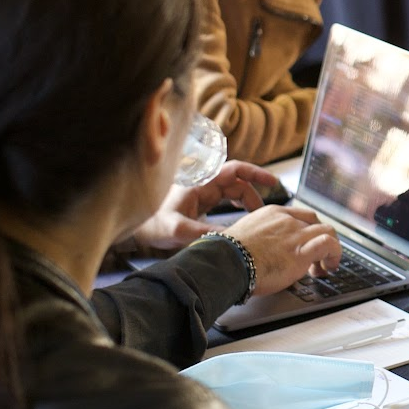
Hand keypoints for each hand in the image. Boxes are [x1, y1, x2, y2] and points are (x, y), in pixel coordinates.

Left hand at [123, 160, 281, 252]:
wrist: (135, 231)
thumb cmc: (151, 225)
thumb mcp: (176, 229)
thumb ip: (200, 232)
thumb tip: (227, 238)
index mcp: (200, 183)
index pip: (234, 170)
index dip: (255, 173)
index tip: (272, 182)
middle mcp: (203, 184)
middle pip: (238, 182)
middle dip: (253, 196)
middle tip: (262, 216)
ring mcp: (202, 193)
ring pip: (234, 191)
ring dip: (247, 202)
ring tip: (255, 218)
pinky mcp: (201, 203)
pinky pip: (227, 200)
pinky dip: (239, 206)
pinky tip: (241, 218)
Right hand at [218, 205, 342, 296]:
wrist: (226, 262)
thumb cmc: (229, 256)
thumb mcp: (245, 237)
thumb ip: (260, 239)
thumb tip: (262, 252)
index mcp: (272, 214)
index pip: (300, 216)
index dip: (308, 230)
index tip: (306, 243)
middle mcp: (287, 221)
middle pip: (316, 222)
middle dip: (320, 238)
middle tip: (318, 256)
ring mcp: (296, 234)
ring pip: (328, 231)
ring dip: (331, 249)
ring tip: (326, 264)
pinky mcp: (302, 252)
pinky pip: (329, 244)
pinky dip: (335, 255)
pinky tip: (330, 266)